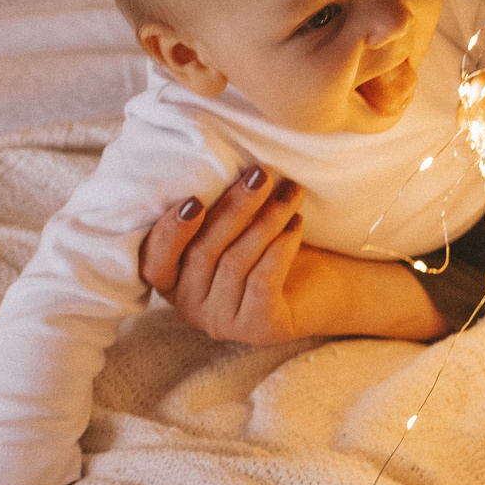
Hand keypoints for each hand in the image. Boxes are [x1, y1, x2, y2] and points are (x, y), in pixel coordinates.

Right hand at [142, 168, 445, 342]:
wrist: (330, 285)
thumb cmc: (275, 246)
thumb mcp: (237, 226)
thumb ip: (212, 209)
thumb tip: (201, 155)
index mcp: (175, 282)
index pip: (154, 262)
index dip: (169, 233)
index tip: (194, 199)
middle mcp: (191, 308)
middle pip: (203, 252)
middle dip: (234, 208)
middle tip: (261, 174)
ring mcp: (223, 323)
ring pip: (235, 263)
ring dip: (265, 221)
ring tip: (290, 191)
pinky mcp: (259, 329)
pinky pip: (263, 280)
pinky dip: (281, 247)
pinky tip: (297, 224)